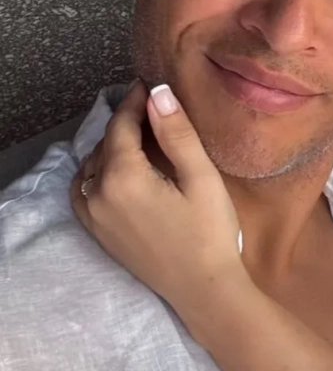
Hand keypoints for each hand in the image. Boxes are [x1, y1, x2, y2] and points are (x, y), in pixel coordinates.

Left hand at [71, 81, 247, 316]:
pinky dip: (98, 170)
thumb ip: (177, 134)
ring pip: (93, 165)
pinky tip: (118, 168)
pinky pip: (84, 189)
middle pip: (105, 143)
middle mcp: (98, 194)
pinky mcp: (97, 232)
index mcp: (123, 177)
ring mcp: (93, 216)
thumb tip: (158, 92)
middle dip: (126, 121)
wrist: (203, 289)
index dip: (135, 100)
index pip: (121, 125)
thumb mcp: (201, 178)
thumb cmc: (211, 231)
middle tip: (152, 106)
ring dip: (112, 145)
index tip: (149, 82)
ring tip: (141, 134)